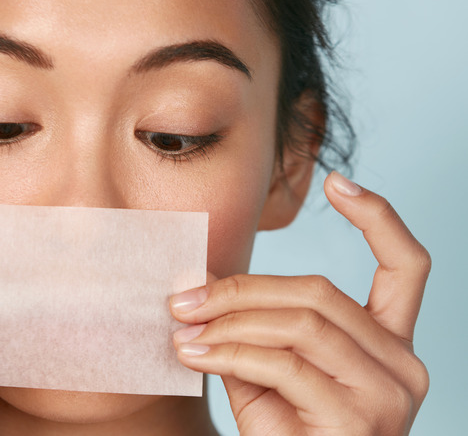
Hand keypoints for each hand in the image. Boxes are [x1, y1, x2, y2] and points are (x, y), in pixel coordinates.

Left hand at [170, 172, 429, 434]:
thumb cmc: (283, 433)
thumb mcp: (268, 371)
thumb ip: (253, 326)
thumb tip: (203, 281)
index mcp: (389, 344)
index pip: (408, 268)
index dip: (380, 218)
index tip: (341, 181)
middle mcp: (402, 364)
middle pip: (319, 292)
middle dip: (240, 289)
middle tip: (184, 297)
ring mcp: (387, 394)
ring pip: (300, 322)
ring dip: (229, 319)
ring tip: (183, 326)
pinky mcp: (357, 420)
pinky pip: (282, 363)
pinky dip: (228, 352)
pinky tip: (194, 354)